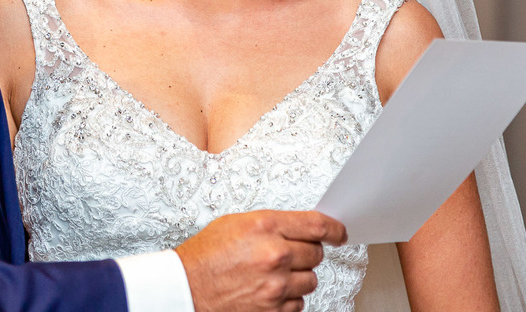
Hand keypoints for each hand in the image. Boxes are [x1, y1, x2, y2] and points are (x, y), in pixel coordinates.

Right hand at [175, 210, 346, 311]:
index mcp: (265, 227)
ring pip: (310, 280)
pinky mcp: (274, 310)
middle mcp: (274, 255)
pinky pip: (299, 303)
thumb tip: (299, 228)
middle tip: (286, 253)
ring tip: (272, 274)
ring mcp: (276, 285)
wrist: (186, 288)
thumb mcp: (236, 224)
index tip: (339, 233)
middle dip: (305, 253)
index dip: (334, 229)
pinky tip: (268, 290)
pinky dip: (288, 298)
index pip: (317, 225)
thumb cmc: (205, 256)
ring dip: (297, 277)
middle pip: (316, 254)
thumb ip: (271, 224)